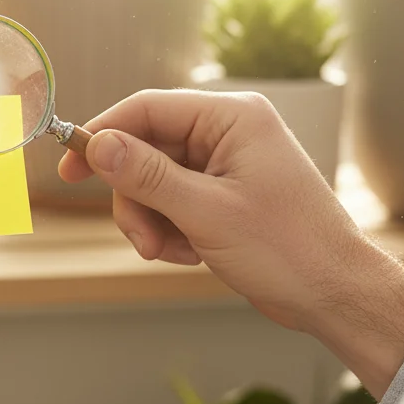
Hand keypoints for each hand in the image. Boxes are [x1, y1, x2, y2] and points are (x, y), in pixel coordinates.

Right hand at [59, 90, 403, 394]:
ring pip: (153, 182)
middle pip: (145, 150)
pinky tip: (191, 254)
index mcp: (232, 117)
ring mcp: (226, 164)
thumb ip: (147, 175)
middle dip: (135, 198)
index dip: (102, 136)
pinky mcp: (224, 194)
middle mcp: (228, 132)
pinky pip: (172, 202)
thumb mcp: (206, 212)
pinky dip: (170, 231)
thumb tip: (98, 144)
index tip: (68, 168)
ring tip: (172, 252)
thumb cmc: (289, 249)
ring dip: (151, 221)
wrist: (335, 294)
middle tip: (141, 239)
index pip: (147, 109)